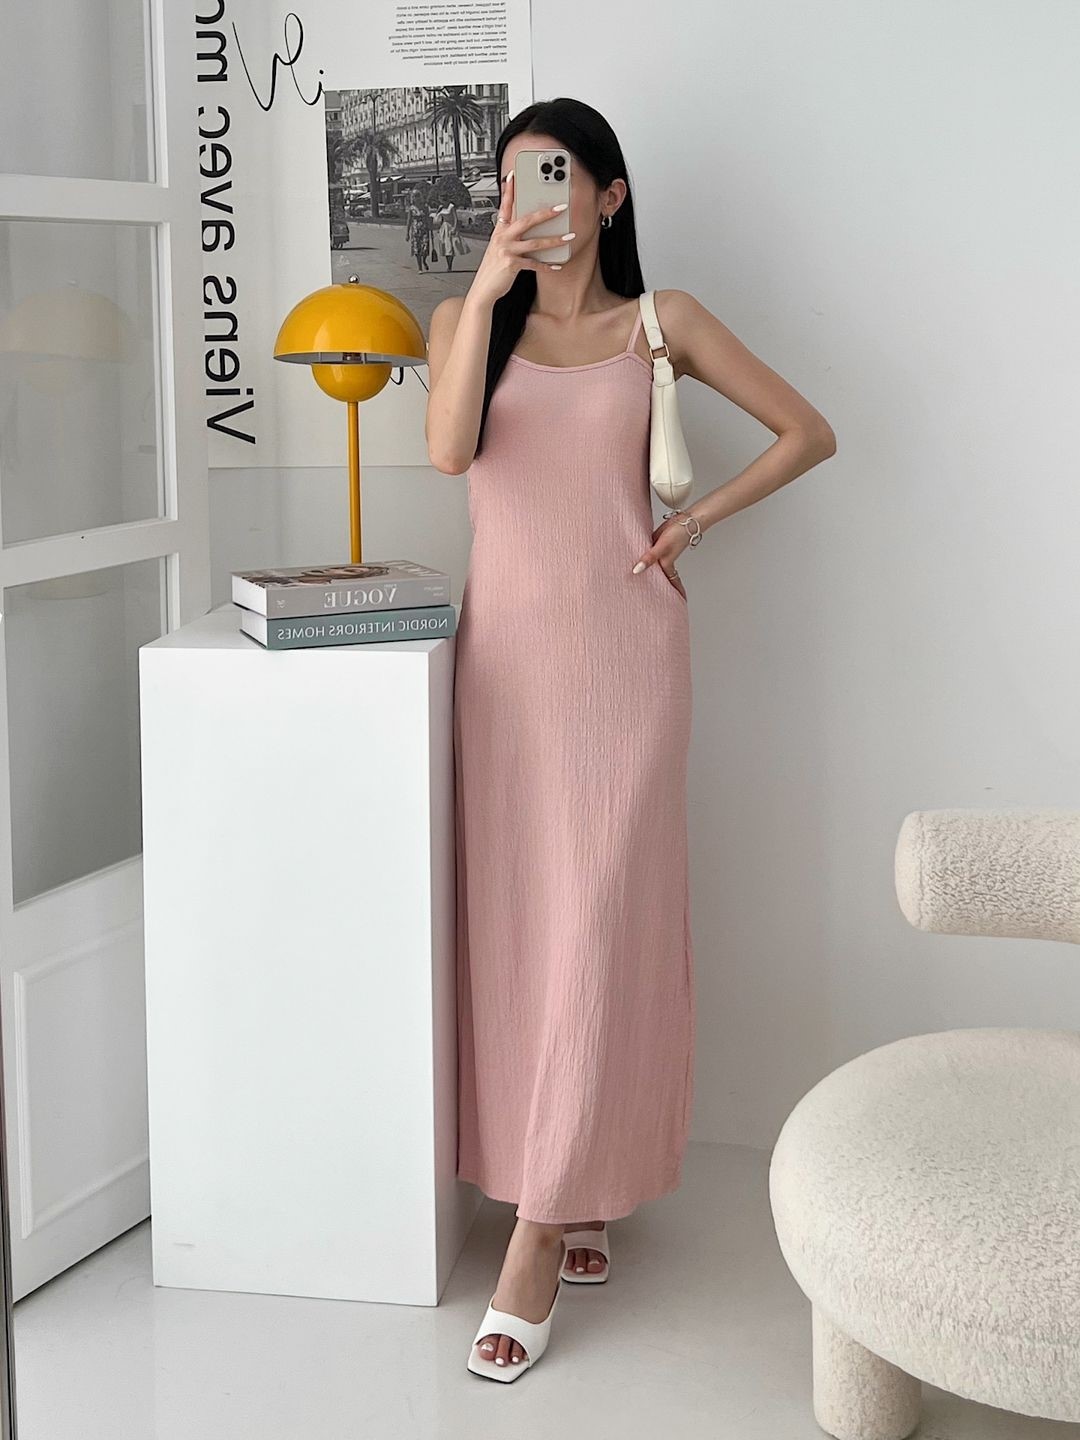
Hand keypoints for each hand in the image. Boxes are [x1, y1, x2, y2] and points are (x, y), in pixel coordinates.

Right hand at [468, 170, 569, 308]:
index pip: (505, 205)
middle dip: (545, 213)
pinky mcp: (511, 265)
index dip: (509, 190)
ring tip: (568, 237)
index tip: (514, 175)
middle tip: (561, 207)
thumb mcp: (498, 248)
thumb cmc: (492, 269)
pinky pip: (534, 264)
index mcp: (499, 230)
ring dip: (554, 240)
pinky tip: (557, 265)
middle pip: (527, 220)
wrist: (483, 289)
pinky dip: (547, 265)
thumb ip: (509, 236)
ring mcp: (507, 250)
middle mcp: (502, 237)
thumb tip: (525, 229)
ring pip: (535, 243)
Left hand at [632, 515, 690, 600]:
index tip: (675, 606)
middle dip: (657, 589)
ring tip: (640, 583)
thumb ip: (649, 558)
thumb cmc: (678, 533)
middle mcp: (663, 562)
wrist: (686, 519)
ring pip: (653, 567)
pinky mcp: (656, 544)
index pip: (670, 585)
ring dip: (649, 573)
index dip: (673, 595)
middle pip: (659, 579)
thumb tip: (636, 570)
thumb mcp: (662, 547)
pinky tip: (636, 560)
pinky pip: (649, 555)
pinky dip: (644, 559)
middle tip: (648, 600)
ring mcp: (660, 553)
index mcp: (666, 566)